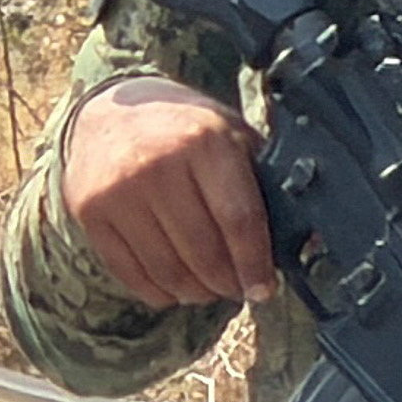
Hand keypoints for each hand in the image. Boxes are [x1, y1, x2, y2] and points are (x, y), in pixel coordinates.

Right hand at [56, 81, 273, 310]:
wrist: (108, 109)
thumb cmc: (185, 130)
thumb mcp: (230, 136)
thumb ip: (264, 181)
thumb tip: (310, 243)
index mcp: (206, 142)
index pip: (238, 219)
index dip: (254, 263)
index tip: (263, 290)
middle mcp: (158, 165)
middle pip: (203, 251)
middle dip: (226, 283)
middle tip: (235, 290)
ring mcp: (118, 191)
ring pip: (167, 269)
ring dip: (194, 292)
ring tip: (206, 291)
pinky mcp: (90, 212)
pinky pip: (130, 272)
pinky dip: (157, 291)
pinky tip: (174, 288)